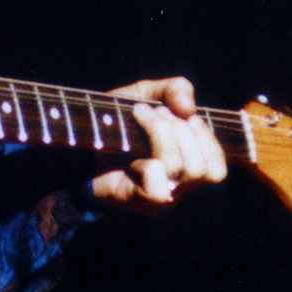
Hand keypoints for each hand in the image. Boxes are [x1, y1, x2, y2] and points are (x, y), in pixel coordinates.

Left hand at [90, 77, 226, 212]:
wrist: (74, 141)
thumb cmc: (112, 121)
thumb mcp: (144, 94)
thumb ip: (174, 90)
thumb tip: (190, 108)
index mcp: (184, 166)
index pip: (217, 168)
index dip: (208, 140)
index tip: (186, 116)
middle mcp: (176, 187)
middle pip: (202, 168)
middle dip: (179, 131)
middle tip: (154, 113)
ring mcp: (157, 197)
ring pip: (181, 172)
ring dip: (163, 136)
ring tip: (142, 118)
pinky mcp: (136, 201)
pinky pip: (156, 187)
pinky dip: (147, 164)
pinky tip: (131, 154)